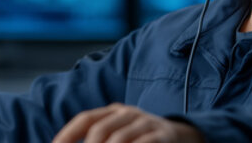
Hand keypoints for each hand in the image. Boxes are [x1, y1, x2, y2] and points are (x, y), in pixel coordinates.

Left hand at [52, 103, 203, 142]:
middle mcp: (128, 113)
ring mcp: (146, 123)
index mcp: (114, 112)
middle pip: (99, 130)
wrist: (184, 136)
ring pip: (118, 139)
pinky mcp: (162, 135)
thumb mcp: (121, 134)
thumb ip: (100, 138)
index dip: (67, 134)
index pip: (85, 119)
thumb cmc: (142, 138)